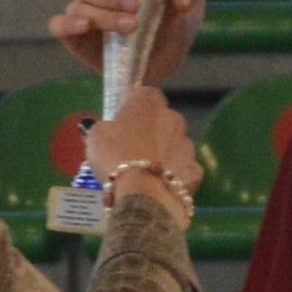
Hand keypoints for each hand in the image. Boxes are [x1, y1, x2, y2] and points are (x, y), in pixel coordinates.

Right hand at [48, 0, 200, 80]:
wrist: (166, 52)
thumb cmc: (167, 15)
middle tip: (136, 5)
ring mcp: (81, 12)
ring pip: (78, 7)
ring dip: (103, 15)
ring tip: (130, 26)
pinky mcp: (76, 37)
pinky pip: (59, 26)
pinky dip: (68, 25)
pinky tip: (85, 27)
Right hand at [56, 77, 198, 206]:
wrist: (143, 195)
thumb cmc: (115, 156)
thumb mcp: (96, 137)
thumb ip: (103, 127)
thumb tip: (105, 128)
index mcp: (149, 102)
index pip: (144, 96)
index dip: (133, 109)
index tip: (122, 124)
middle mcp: (174, 117)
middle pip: (162, 121)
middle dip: (150, 132)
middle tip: (131, 151)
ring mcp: (188, 144)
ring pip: (174, 145)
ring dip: (162, 154)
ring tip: (144, 174)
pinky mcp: (196, 170)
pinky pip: (182, 169)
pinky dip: (173, 176)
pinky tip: (160, 187)